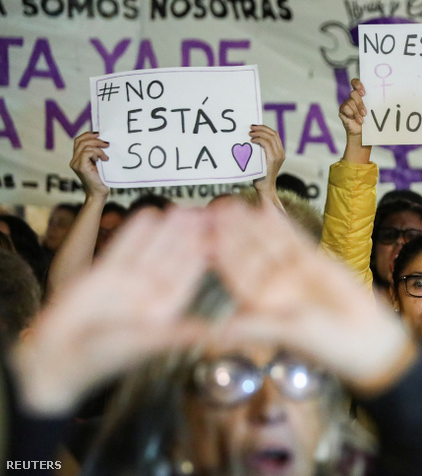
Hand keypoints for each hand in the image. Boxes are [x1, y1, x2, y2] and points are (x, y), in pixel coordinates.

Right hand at [11, 208, 211, 414]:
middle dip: (187, 238)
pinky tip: (149, 214)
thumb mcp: (147, 342)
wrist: (57, 356)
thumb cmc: (103, 358)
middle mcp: (149, 294)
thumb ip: (181, 332)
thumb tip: (218, 333)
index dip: (201, 256)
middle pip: (172, 259)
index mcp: (164, 310)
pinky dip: (136, 232)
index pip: (187, 278)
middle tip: (204, 214)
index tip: (218, 237)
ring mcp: (128, 282)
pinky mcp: (104, 274)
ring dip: (166, 230)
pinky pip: (124, 247)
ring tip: (182, 209)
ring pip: (150, 250)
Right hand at [71, 132, 109, 198]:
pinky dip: (97, 153)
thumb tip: (104, 140)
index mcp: (77, 158)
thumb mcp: (99, 163)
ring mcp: (76, 163)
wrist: (99, 193)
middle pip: (80, 141)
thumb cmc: (102, 179)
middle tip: (106, 144)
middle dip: (95, 139)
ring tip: (106, 156)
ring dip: (98, 148)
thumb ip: (97, 153)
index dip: (88, 135)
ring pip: (84, 146)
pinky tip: (103, 160)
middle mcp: (74, 160)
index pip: (78, 140)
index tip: (99, 135)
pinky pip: (87, 152)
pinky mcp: (80, 167)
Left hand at [210, 202, 416, 397]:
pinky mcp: (312, 260)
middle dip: (233, 232)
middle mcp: (271, 286)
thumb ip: (253, 327)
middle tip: (216, 208)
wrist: (365, 337)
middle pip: (249, 253)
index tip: (206, 234)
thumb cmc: (326, 343)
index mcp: (260, 304)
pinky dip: (281, 223)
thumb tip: (212, 335)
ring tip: (236, 203)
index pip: (236, 274)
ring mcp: (291, 271)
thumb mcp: (287, 332)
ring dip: (252, 223)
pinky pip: (293, 238)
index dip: (222, 253)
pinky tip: (266, 208)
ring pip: (268, 242)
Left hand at [250, 125, 284, 197]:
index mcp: (280, 152)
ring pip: (270, 137)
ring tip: (250, 133)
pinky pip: (267, 144)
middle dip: (261, 128)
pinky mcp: (273, 159)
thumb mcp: (261, 160)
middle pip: (273, 134)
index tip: (254, 126)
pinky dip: (259, 140)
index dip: (264, 128)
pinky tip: (252, 141)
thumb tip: (252, 139)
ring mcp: (278, 156)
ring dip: (259, 133)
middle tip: (251, 127)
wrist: (264, 188)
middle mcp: (281, 153)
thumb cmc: (260, 175)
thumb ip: (261, 151)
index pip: (274, 134)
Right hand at [338, 79, 371, 163]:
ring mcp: (347, 103)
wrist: (363, 134)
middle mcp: (353, 97)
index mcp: (361, 94)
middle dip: (360, 103)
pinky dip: (352, 115)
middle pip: (353, 93)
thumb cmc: (370, 120)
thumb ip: (376, 103)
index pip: (355, 82)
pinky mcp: (343, 110)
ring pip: (350, 102)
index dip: (358, 84)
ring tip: (362, 120)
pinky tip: (356, 120)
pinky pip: (345, 108)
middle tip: (365, 112)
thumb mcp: (374, 110)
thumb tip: (386, 98)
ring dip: (357, 111)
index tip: (364, 92)